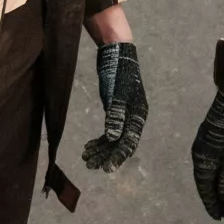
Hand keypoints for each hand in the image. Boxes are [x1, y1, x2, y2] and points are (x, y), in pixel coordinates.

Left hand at [81, 42, 147, 170]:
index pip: (128, 142)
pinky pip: (108, 130)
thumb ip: (115, 115)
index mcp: (137, 115)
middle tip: (90, 166)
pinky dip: (99, 140)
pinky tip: (89, 146)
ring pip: (113, 138)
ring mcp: (124, 115)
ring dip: (100, 149)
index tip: (106, 169)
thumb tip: (112, 138)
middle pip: (120, 143)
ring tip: (86, 158)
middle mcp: (132, 118)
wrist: (116, 54)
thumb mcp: (116, 94)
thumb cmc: (118, 73)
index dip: (117, 156)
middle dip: (106, 155)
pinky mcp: (114, 111)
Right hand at [190, 93, 223, 218]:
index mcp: (202, 163)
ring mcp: (199, 150)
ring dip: (212, 189)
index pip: (205, 190)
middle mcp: (197, 158)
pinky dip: (212, 178)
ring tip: (221, 201)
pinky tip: (218, 181)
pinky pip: (206, 167)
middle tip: (221, 213)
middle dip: (212, 199)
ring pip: (204, 175)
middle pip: (203, 184)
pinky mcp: (205, 143)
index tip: (219, 217)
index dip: (212, 204)